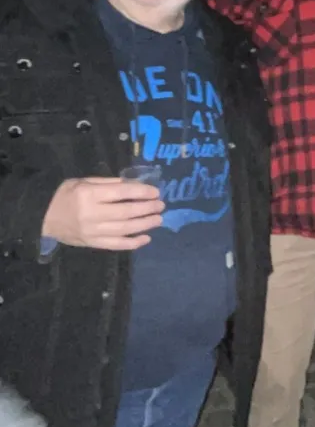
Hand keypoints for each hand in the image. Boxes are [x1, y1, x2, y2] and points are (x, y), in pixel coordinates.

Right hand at [41, 177, 163, 251]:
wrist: (42, 217)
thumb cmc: (65, 195)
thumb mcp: (83, 181)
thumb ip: (108, 183)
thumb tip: (132, 185)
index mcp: (89, 194)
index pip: (121, 193)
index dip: (141, 192)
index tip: (155, 192)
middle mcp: (92, 214)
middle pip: (126, 212)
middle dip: (147, 208)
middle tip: (161, 205)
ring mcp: (92, 231)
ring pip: (124, 230)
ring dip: (144, 225)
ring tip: (158, 219)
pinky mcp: (92, 244)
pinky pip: (116, 245)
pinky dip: (133, 243)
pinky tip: (146, 238)